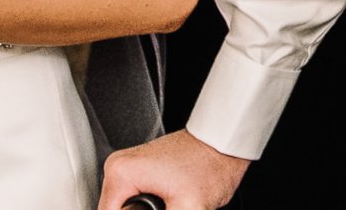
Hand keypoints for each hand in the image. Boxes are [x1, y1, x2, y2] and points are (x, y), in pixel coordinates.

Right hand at [97, 130, 249, 209]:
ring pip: (127, 208)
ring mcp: (130, 169)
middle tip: (169, 205)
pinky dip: (147, 208)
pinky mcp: (141, 172)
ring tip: (172, 203)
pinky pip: (134, 201)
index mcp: (121, 174)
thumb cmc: (210, 165)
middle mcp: (120, 167)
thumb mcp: (187, 208)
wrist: (225, 143)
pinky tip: (169, 203)